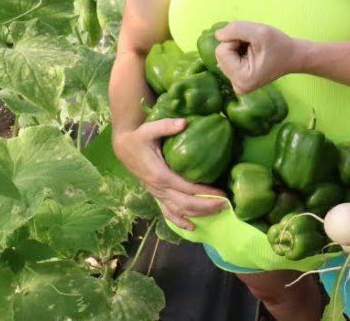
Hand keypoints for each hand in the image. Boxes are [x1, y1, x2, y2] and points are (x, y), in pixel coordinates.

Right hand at [112, 117, 226, 229]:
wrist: (123, 148)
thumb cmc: (139, 138)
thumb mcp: (150, 129)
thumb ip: (166, 126)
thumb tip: (184, 122)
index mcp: (160, 174)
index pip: (186, 187)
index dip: (205, 192)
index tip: (222, 193)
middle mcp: (159, 188)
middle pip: (185, 204)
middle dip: (206, 206)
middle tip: (226, 205)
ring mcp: (157, 194)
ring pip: (178, 211)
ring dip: (198, 214)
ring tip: (217, 213)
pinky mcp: (156, 195)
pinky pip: (167, 212)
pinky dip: (179, 221)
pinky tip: (191, 227)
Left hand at [214, 21, 297, 93]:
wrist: (293, 56)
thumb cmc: (280, 45)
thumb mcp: (260, 32)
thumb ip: (235, 29)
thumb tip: (217, 35)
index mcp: (242, 79)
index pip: (221, 51)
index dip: (235, 40)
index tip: (253, 42)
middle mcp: (237, 86)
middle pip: (221, 55)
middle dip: (235, 44)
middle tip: (254, 46)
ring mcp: (237, 85)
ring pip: (223, 56)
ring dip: (237, 47)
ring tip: (254, 50)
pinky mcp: (238, 81)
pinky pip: (228, 60)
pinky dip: (237, 53)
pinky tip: (251, 55)